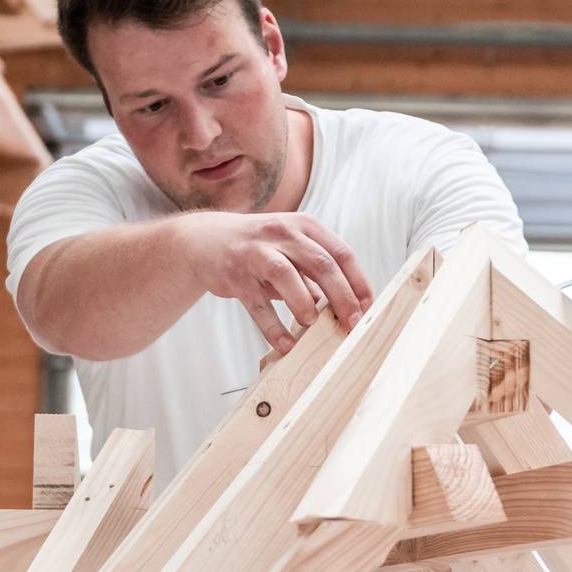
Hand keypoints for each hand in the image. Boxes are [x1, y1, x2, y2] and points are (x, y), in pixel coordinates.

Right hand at [175, 212, 372, 354]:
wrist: (204, 240)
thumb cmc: (258, 249)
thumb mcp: (290, 252)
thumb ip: (315, 275)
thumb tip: (343, 307)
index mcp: (304, 226)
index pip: (341, 253)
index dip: (358, 282)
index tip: (367, 308)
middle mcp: (282, 233)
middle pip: (321, 264)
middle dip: (342, 297)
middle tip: (352, 324)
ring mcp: (256, 252)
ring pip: (287, 276)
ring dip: (305, 305)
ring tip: (313, 326)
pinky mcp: (234, 274)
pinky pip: (257, 304)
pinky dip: (273, 327)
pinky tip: (286, 344)